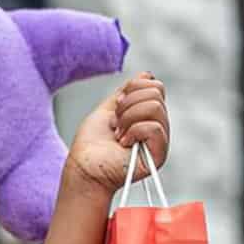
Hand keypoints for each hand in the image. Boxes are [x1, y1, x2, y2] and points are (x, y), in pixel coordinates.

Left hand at [65, 72, 168, 195]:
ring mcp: (159, 140)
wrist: (83, 168)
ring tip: (119, 134)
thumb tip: (146, 75)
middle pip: (156, 92)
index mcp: (146, 114)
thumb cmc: (90, 145)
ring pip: (155, 107)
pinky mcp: (159, 154)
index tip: (116, 107)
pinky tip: (124, 143)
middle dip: (128, 103)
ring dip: (128, 118)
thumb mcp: (107, 110)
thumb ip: (127, 92)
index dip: (133, 88)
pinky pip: (154, 127)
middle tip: (116, 123)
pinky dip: (134, 131)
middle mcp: (156, 125)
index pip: (155, 86)